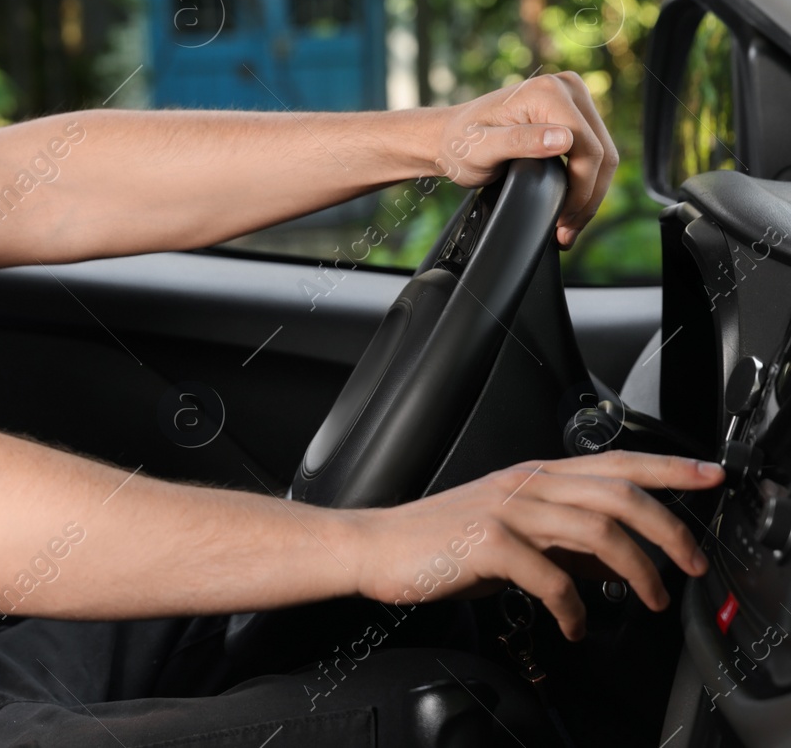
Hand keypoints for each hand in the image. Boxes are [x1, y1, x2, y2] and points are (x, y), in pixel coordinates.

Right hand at [344, 451, 723, 640]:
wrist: (375, 547)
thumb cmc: (437, 541)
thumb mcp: (510, 530)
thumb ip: (561, 536)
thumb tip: (614, 555)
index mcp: (532, 476)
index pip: (615, 462)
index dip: (669, 468)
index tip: (709, 475)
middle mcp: (524, 485)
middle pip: (618, 493)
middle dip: (669, 530)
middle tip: (690, 563)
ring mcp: (506, 511)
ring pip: (596, 530)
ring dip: (635, 571)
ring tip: (646, 600)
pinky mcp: (487, 543)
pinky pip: (552, 577)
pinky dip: (575, 607)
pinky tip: (576, 624)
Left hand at [431, 71, 616, 247]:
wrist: (448, 137)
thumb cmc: (459, 143)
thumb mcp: (481, 148)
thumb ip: (520, 142)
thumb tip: (564, 140)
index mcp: (548, 92)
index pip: (588, 147)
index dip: (582, 189)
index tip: (564, 219)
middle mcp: (566, 87)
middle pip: (601, 152)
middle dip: (589, 197)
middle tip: (568, 230)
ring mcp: (572, 98)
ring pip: (602, 154)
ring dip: (591, 192)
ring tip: (569, 224)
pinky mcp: (572, 113)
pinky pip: (592, 151)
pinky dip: (585, 180)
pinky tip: (571, 204)